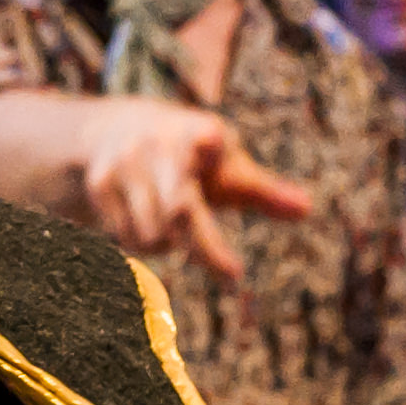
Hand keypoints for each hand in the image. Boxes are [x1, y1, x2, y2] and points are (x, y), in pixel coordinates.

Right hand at [66, 100, 306, 293]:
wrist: (116, 128)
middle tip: (230, 273)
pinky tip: (144, 216)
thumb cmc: (191, 153)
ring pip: (150, 237)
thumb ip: (263, 191)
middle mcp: (155, 144)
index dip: (210, 246)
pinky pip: (126, 237)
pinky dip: (141, 240)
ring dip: (168, 244)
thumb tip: (306, 209)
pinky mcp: (99, 184)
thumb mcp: (228, 165)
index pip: (205, 198)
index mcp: (197, 134)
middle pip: (175, 221)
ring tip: (175, 222)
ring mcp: (122, 164)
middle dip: (202, 251)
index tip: (233, 277)